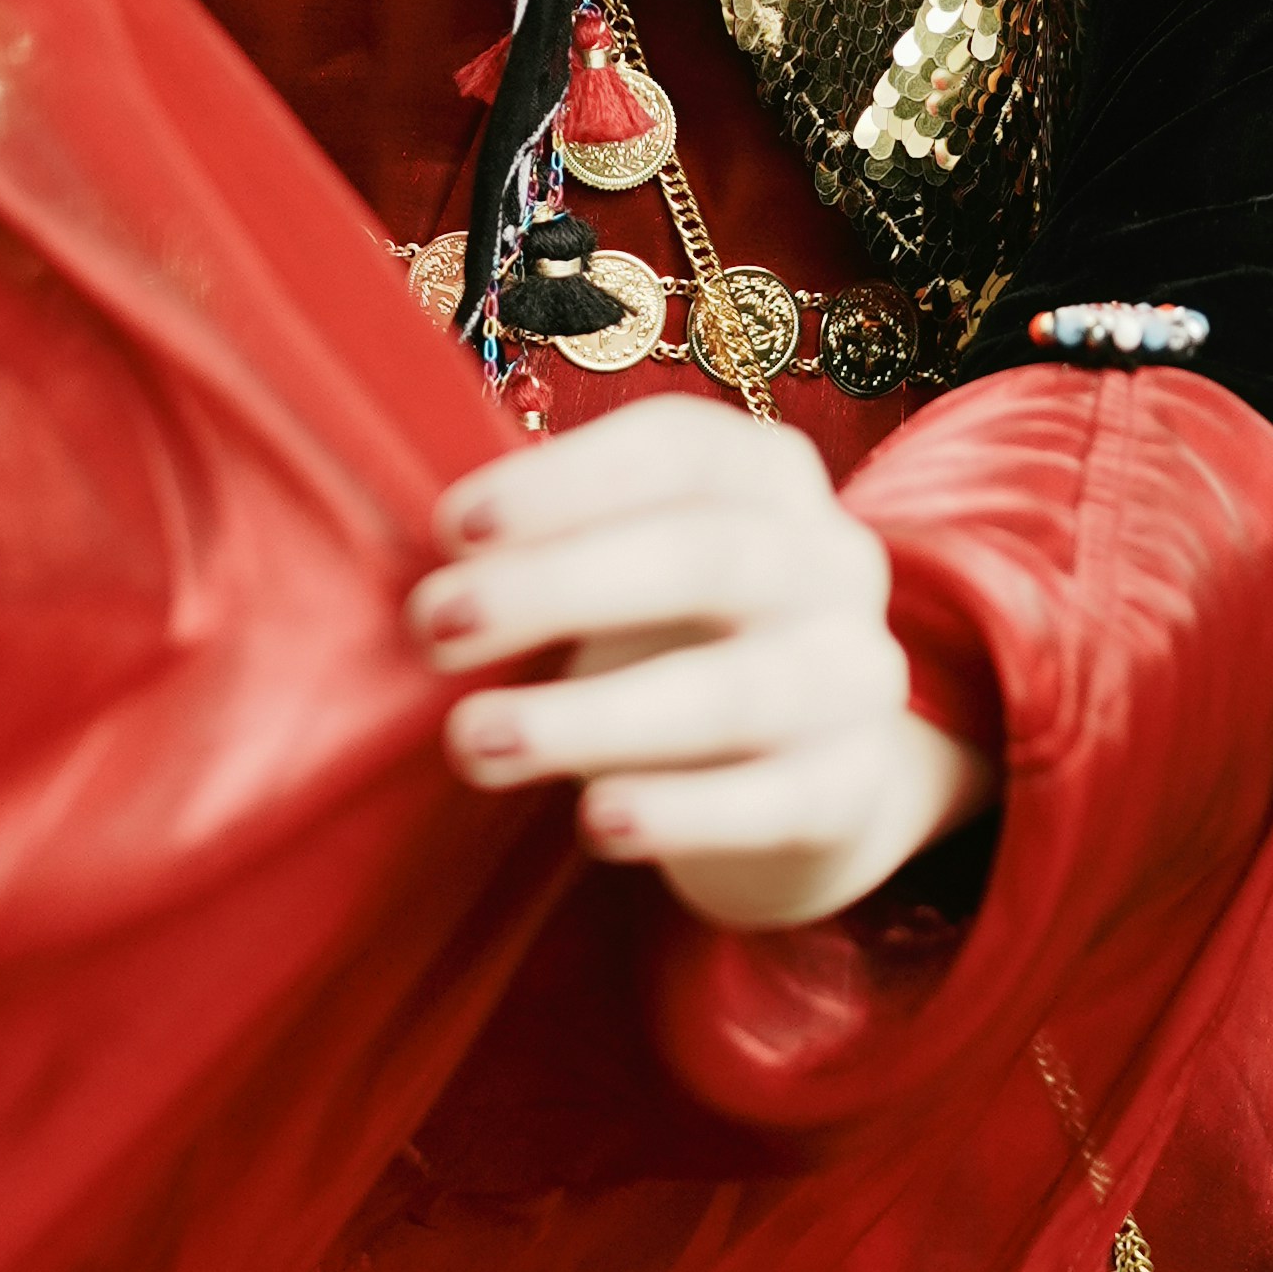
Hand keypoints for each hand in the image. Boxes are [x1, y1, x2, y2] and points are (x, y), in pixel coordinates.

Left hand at [410, 406, 994, 932]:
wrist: (811, 776)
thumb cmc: (679, 643)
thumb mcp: (626, 570)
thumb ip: (546, 551)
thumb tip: (416, 567)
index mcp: (769, 479)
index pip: (682, 449)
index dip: (565, 482)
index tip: (450, 527)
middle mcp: (832, 563)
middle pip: (709, 556)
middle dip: (559, 587)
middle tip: (434, 624)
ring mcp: (856, 677)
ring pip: (738, 689)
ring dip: (593, 716)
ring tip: (475, 742)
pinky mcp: (852, 788)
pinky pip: (775, 801)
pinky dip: (682, 812)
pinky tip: (595, 822)